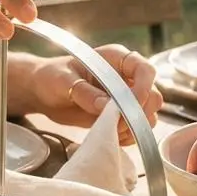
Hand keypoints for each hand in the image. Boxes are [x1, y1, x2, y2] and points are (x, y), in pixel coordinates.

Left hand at [32, 44, 162, 144]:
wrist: (42, 93)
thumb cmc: (51, 77)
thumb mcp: (63, 80)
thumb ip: (84, 92)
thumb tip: (107, 106)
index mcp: (115, 59)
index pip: (145, 69)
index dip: (144, 87)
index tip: (130, 104)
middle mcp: (125, 77)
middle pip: (153, 96)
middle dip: (139, 113)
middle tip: (117, 123)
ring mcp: (124, 98)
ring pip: (148, 115)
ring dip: (133, 127)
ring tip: (109, 129)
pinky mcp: (118, 116)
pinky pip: (135, 130)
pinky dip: (127, 136)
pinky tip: (109, 135)